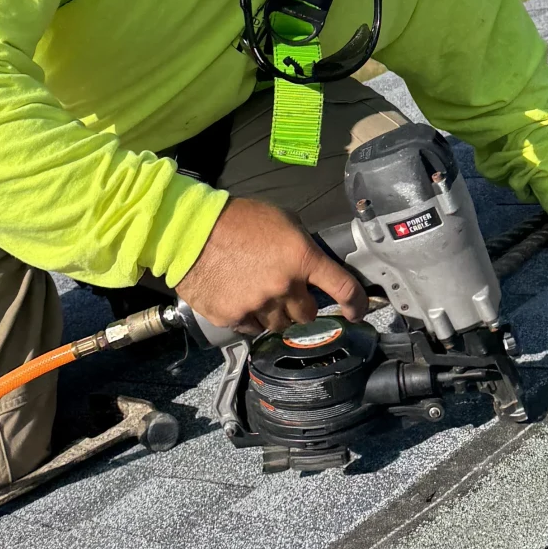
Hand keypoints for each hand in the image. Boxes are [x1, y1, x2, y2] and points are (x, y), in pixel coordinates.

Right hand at [178, 196, 364, 334]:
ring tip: (258, 292)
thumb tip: (316, 266)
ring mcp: (258, 305)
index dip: (356, 303)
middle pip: (308, 314)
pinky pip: (252, 328)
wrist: (190, 232)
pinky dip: (251, 318)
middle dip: (302, 306)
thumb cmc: (237, 220)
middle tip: (287, 292)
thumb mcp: (282, 221)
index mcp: (302, 258)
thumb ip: (303, 246)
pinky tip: (240, 298)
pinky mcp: (234, 318)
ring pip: (280, 325)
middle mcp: (284, 286)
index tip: (357, 311)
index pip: (343, 287)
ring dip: (276, 313)